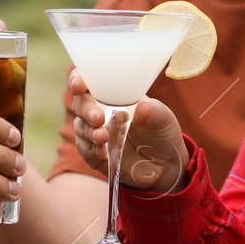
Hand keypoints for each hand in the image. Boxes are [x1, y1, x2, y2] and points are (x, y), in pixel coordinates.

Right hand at [68, 68, 188, 194]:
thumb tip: (143, 106)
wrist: (166, 164)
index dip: (78, 80)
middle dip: (84, 109)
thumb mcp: (163, 118)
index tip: (80, 84)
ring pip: (80, 128)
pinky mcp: (96, 155)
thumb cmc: (162, 132)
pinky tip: (102, 151)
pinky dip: (91, 150)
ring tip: (103, 137)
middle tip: (98, 117)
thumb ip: (154, 111)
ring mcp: (96, 134)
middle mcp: (99, 112)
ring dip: (88, 131)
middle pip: (79, 104)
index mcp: (112, 96)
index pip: (88, 82)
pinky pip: (86, 151)